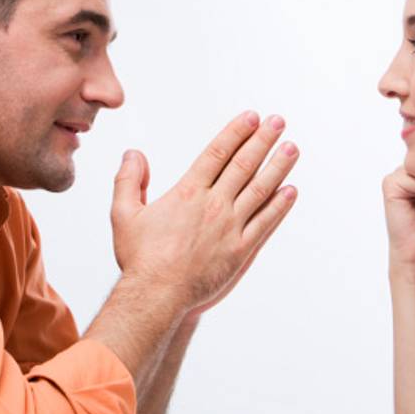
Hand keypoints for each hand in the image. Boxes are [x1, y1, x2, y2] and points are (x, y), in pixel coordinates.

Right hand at [111, 111, 298, 315]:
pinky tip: (290, 192)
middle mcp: (213, 205)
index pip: (217, 153)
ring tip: (291, 148)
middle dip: (263, 140)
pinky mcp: (240, 250)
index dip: (236, 133)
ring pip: (260, 190)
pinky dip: (279, 206)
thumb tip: (134, 154)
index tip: (251, 118)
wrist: (156, 295)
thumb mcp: (123, 214)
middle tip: (278, 122)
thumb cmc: (140, 258)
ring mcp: (230, 227)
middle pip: (244, 165)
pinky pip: (265, 223)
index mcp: (188, 193)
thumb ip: (128, 181)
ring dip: (278, 167)